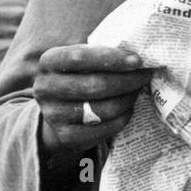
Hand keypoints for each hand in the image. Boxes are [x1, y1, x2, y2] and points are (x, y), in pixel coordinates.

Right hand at [34, 44, 152, 161]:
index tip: (137, 60)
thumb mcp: (81, 62)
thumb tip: (138, 55)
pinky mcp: (66, 136)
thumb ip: (101, 54)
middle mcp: (45, 87)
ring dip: (128, 99)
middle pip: (94, 85)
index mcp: (48, 61)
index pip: (78, 57)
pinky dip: (123, 117)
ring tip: (138, 90)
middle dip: (127, 80)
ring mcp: (53, 114)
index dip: (110, 58)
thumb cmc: (78, 78)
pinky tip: (129, 108)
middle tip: (145, 76)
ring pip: (102, 108)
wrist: (58, 113)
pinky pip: (105, 127)